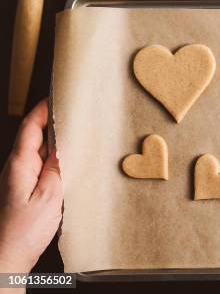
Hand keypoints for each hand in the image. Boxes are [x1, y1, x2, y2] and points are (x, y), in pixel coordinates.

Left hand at [0, 99, 61, 273]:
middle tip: (76, 111)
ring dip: (57, 140)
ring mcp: (20, 180)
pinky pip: (43, 167)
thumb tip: (66, 143)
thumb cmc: (23, 231)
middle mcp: (17, 168)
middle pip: (35, 135)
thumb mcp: (50, 196)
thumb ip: (58, 167)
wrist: (6, 259)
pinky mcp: (26, 192)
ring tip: (79, 133)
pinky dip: (57, 159)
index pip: (31, 126)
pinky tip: (71, 164)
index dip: (45, 107)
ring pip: (40, 152)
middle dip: (54, 120)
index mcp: (20, 164)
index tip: (60, 94)